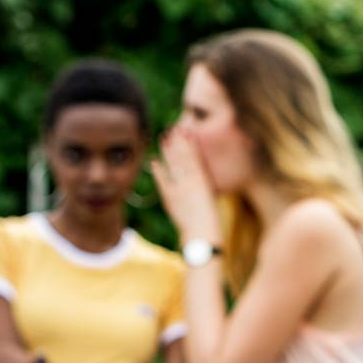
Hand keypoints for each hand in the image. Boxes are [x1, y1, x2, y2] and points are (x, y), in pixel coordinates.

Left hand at [148, 130, 221, 245]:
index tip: (185, 132)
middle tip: (173, 128)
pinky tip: (153, 161)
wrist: (203, 234)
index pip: (195, 157)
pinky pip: (164, 180)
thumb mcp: (209, 198)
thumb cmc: (207, 220)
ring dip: (169, 151)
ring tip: (164, 138)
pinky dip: (158, 170)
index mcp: (204, 181)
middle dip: (178, 142)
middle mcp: (193, 181)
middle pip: (184, 157)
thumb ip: (202, 184)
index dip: (189, 144)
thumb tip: (198, 175)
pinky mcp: (172, 197)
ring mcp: (182, 188)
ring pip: (175, 164)